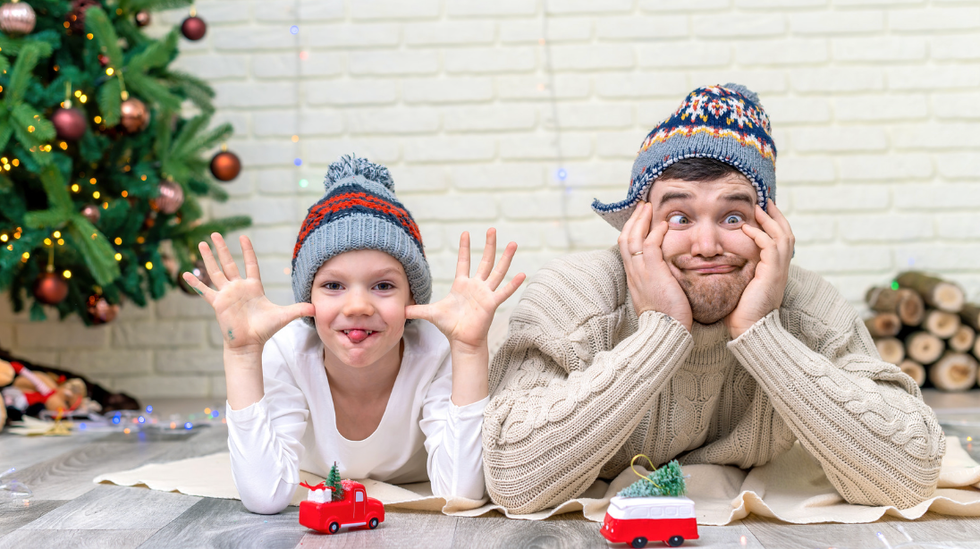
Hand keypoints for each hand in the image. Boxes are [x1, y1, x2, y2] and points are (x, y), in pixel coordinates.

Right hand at [182, 233, 314, 354]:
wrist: (249, 343)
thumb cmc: (265, 329)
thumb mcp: (284, 316)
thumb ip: (299, 309)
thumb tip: (316, 308)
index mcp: (253, 287)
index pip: (250, 264)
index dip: (247, 251)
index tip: (243, 237)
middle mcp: (238, 287)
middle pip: (229, 263)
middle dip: (222, 248)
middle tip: (215, 233)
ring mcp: (226, 294)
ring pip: (215, 272)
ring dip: (208, 258)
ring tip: (201, 243)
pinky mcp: (217, 303)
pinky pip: (204, 291)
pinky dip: (195, 283)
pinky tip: (185, 273)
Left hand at [406, 229, 525, 352]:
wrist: (462, 340)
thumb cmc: (450, 326)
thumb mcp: (431, 314)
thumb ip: (417, 310)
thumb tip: (401, 309)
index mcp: (462, 284)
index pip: (463, 261)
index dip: (464, 248)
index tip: (465, 232)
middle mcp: (476, 286)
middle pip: (484, 261)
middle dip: (488, 245)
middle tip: (492, 229)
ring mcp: (485, 293)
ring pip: (497, 271)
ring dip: (505, 258)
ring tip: (513, 243)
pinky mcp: (492, 303)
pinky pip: (504, 291)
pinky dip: (513, 284)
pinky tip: (522, 274)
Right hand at [618, 201, 692, 330]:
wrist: (665, 332)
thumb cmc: (667, 318)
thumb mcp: (657, 297)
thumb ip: (658, 282)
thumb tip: (667, 275)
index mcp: (634, 278)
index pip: (626, 248)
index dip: (631, 231)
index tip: (639, 220)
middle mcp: (634, 272)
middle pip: (625, 238)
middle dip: (633, 220)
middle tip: (642, 206)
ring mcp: (641, 272)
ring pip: (633, 238)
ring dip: (641, 220)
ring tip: (649, 207)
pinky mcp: (653, 272)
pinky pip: (650, 246)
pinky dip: (655, 233)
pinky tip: (663, 224)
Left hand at [724, 199, 794, 338]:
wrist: (749, 330)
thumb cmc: (741, 313)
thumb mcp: (742, 287)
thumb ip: (739, 273)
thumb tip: (723, 263)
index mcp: (775, 271)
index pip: (780, 242)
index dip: (773, 226)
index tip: (762, 213)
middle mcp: (781, 269)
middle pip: (787, 234)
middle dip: (776, 216)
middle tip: (766, 202)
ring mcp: (779, 271)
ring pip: (782, 236)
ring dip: (770, 220)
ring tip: (758, 208)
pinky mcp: (772, 274)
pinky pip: (770, 247)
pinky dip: (760, 235)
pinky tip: (747, 228)